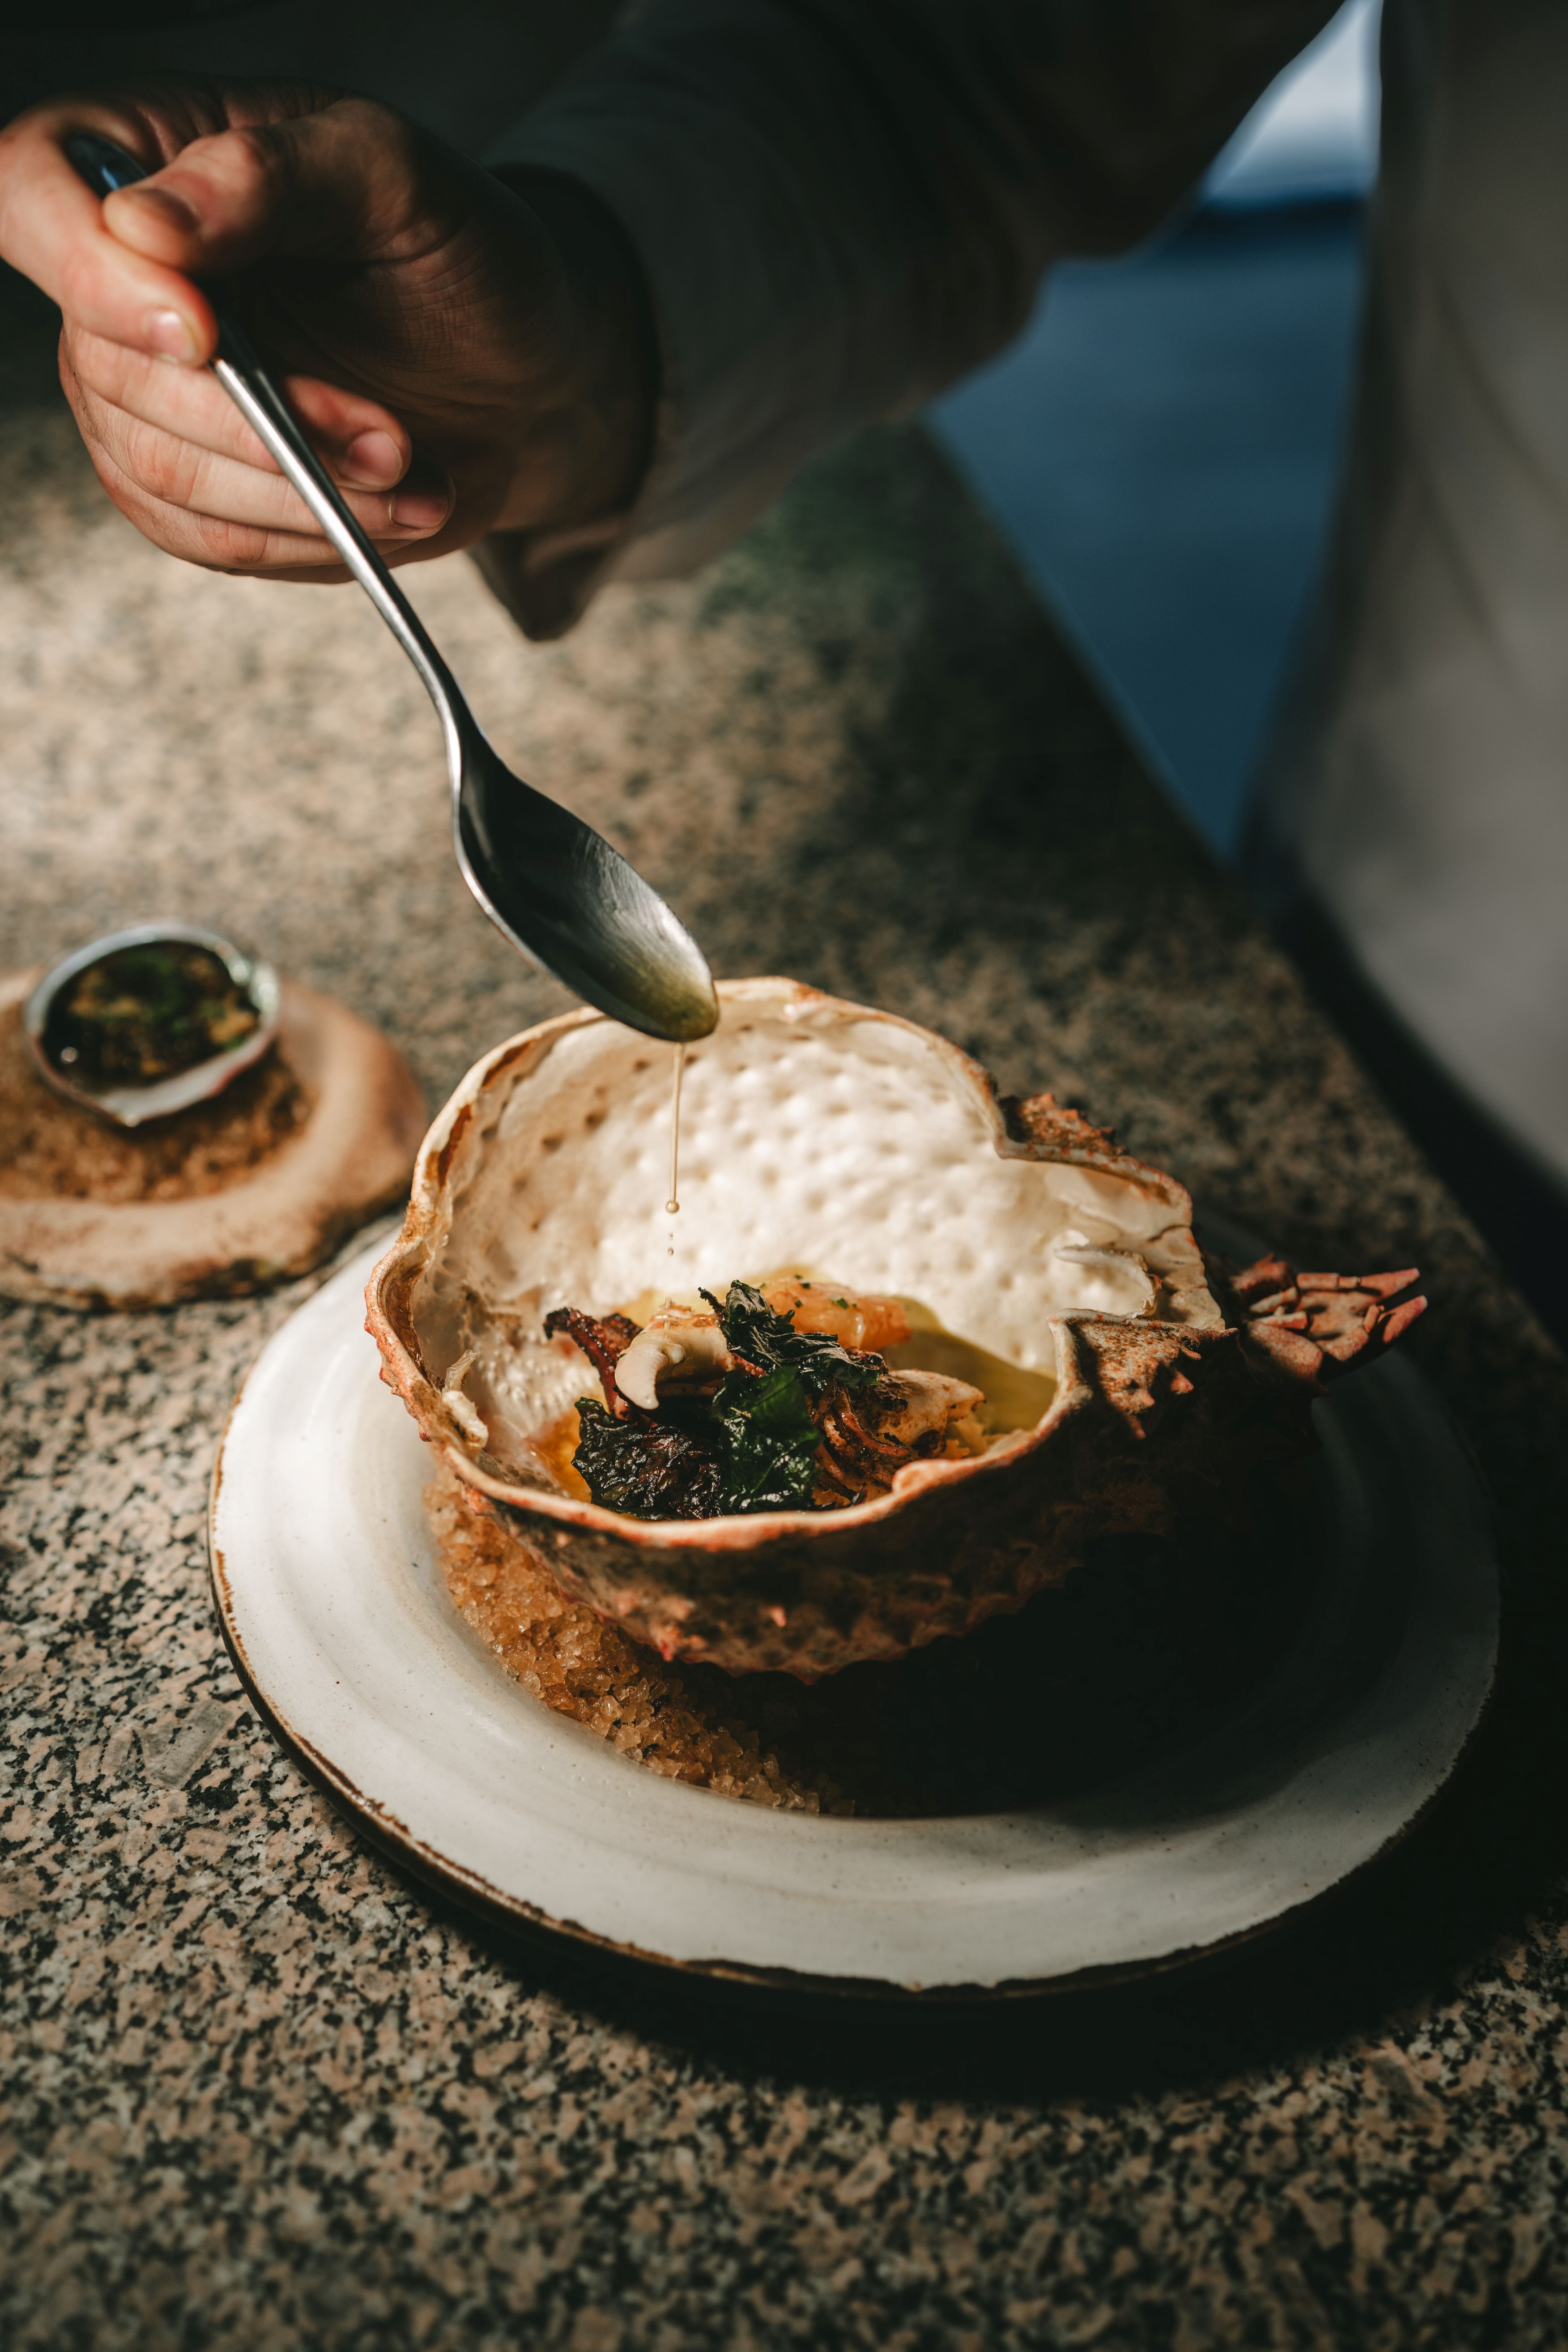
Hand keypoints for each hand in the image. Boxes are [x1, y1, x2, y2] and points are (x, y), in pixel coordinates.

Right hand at [0, 80, 654, 585]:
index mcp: (141, 155)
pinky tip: (389, 507)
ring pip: (162, 474)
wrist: (516, 366)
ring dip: (302, 494)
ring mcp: (142, 390)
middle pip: (113, 370)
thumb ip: (273, 176)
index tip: (208, 335)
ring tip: (411, 471)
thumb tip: (145, 225)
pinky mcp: (192, 486)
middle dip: (267, 423)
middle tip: (391, 434)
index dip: (92, 277)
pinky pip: (210, 540)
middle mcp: (117, 277)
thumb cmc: (455, 252)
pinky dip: (309, 539)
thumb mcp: (394, 176)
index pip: (30, 193)